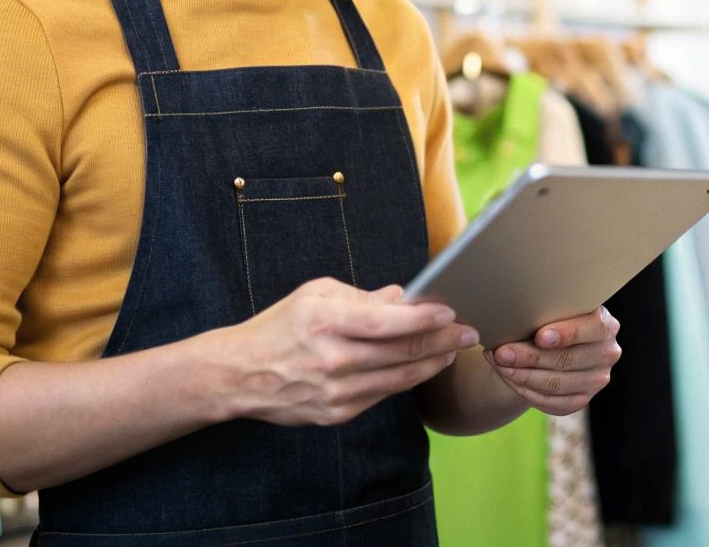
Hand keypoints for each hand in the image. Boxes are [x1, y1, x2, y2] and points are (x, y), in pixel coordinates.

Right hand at [204, 277, 477, 426]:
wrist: (240, 375)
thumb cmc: (281, 326)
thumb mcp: (316, 294)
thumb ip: (363, 296)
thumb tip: (404, 297)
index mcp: (326, 321)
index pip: (388, 321)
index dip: (425, 318)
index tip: (451, 312)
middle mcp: (333, 359)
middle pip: (403, 352)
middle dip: (443, 341)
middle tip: (468, 332)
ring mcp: (336, 392)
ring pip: (400, 378)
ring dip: (433, 363)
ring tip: (453, 349)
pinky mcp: (337, 414)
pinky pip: (383, 395)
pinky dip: (406, 380)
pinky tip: (421, 366)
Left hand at [483, 306, 621, 415]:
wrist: (551, 342)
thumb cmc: (549, 317)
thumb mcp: (552, 307)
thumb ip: (544, 309)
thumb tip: (512, 314)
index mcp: (605, 324)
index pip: (591, 329)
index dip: (566, 334)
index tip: (539, 336)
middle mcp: (607, 353)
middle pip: (567, 360)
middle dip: (530, 357)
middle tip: (501, 353)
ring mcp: (597, 380)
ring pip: (556, 385)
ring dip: (522, 376)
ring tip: (499, 364)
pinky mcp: (582, 400)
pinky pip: (552, 403)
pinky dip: (525, 391)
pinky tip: (508, 378)